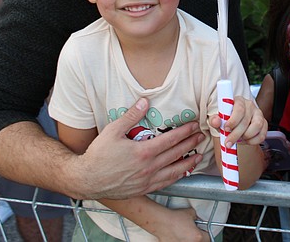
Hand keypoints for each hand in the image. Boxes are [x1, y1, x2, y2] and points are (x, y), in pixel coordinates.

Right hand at [70, 98, 203, 200]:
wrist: (87, 180)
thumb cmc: (98, 155)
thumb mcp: (112, 131)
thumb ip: (130, 116)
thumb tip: (144, 101)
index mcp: (143, 151)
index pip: (170, 139)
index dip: (184, 131)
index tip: (194, 125)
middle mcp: (148, 167)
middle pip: (176, 154)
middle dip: (191, 144)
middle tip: (202, 136)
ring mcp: (147, 180)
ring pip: (174, 170)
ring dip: (189, 162)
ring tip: (199, 156)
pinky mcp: (144, 189)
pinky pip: (166, 183)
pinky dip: (177, 177)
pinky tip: (182, 173)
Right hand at [150, 207, 205, 241]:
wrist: (161, 221)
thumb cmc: (174, 218)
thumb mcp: (191, 213)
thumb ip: (197, 217)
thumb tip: (198, 219)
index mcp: (197, 237)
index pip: (208, 238)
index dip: (205, 233)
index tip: (203, 231)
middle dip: (197, 237)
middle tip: (194, 232)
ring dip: (189, 239)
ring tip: (185, 234)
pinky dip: (180, 240)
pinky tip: (178, 236)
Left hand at [209, 96, 267, 147]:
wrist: (235, 125)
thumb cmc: (227, 120)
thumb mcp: (218, 119)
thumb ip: (215, 120)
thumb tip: (216, 121)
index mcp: (239, 101)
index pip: (239, 109)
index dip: (233, 120)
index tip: (226, 129)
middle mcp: (250, 106)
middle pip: (246, 120)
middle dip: (236, 134)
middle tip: (228, 142)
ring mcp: (258, 114)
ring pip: (257, 126)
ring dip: (246, 136)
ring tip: (239, 140)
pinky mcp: (264, 124)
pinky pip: (262, 134)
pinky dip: (253, 141)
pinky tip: (246, 141)